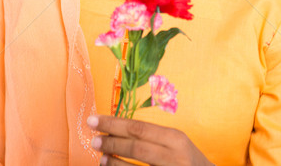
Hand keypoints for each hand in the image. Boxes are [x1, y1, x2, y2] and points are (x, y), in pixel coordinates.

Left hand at [87, 115, 212, 165]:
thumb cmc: (188, 162)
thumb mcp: (176, 145)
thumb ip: (152, 138)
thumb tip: (116, 130)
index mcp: (176, 139)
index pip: (140, 128)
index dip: (114, 123)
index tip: (94, 119)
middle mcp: (175, 157)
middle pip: (136, 146)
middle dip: (111, 141)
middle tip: (93, 138)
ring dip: (113, 162)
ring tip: (100, 156)